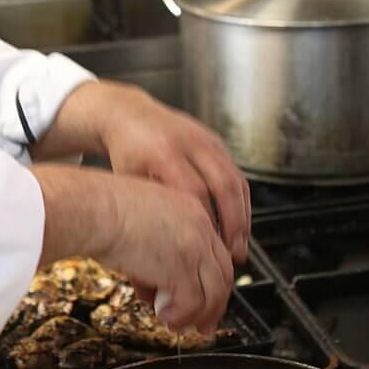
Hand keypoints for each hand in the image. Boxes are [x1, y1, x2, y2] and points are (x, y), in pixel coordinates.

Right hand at [31, 165, 232, 334]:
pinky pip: (192, 304)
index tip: (204, 296)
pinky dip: (181, 316)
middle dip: (213, 304)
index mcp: (192, 210)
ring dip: (197, 315)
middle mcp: (200, 227)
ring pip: (213, 292)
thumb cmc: (101, 210)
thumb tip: (155, 285)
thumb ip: (156, 249)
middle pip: (222, 273)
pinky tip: (164, 318)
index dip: (210, 279)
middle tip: (202, 324)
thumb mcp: (140, 222)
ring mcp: (194, 248)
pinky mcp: (181, 268)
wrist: (92, 209)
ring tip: (178, 325)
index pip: (214, 251)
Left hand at [35, 81, 250, 261]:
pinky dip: (241, 201)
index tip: (209, 251)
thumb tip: (154, 249)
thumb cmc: (126, 152)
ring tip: (240, 244)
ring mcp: (207, 140)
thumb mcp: (127, 182)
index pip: (194, 193)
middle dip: (234, 224)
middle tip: (234, 254)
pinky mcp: (216, 141)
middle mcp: (190, 143)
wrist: (128, 114)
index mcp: (164, 152)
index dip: (206, 224)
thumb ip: (146, 212)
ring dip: (242, 215)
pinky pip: (237, 173)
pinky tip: (238, 223)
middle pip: (223, 185)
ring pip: (235, 180)